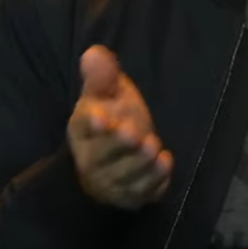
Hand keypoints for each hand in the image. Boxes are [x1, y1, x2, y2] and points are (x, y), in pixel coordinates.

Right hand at [67, 46, 173, 209]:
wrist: (116, 160)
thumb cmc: (112, 118)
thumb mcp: (107, 93)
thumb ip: (102, 75)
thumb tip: (94, 53)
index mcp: (82, 129)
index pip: (81, 127)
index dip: (90, 122)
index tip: (99, 116)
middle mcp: (91, 158)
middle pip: (100, 156)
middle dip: (117, 145)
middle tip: (133, 132)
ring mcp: (110, 181)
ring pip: (123, 176)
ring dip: (139, 162)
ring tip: (153, 147)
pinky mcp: (131, 195)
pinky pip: (141, 192)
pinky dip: (154, 180)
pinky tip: (165, 163)